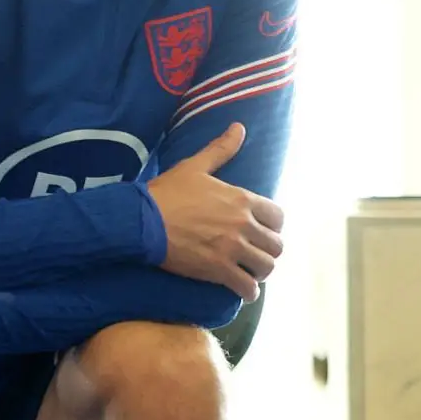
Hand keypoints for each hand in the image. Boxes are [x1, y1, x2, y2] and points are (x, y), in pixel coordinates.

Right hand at [146, 123, 284, 301]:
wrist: (142, 221)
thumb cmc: (167, 192)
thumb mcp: (196, 166)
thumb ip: (221, 149)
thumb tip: (239, 127)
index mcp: (243, 200)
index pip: (278, 216)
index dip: (273, 225)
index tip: (263, 229)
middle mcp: (244, 225)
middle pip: (276, 245)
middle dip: (268, 250)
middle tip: (256, 253)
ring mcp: (233, 250)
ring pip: (266, 267)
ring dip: (260, 271)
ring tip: (250, 271)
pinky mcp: (218, 271)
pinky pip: (247, 288)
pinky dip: (248, 291)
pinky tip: (242, 290)